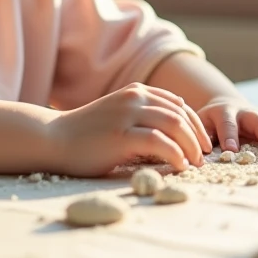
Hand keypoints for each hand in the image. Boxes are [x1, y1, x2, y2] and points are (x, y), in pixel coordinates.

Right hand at [47, 83, 211, 176]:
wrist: (53, 139)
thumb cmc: (86, 133)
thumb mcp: (118, 115)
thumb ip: (143, 115)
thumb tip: (175, 129)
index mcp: (135, 91)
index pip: (178, 104)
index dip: (195, 124)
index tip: (202, 144)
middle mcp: (134, 98)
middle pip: (181, 114)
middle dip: (197, 137)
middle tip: (204, 158)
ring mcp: (127, 115)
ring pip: (175, 125)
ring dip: (191, 147)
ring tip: (194, 164)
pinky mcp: (121, 135)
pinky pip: (159, 142)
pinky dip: (176, 155)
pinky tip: (179, 167)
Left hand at [197, 97, 257, 156]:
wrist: (221, 105)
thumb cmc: (207, 123)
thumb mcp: (199, 127)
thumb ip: (200, 140)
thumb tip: (197, 161)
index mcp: (222, 113)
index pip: (227, 124)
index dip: (229, 136)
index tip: (232, 150)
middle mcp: (243, 112)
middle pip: (257, 121)